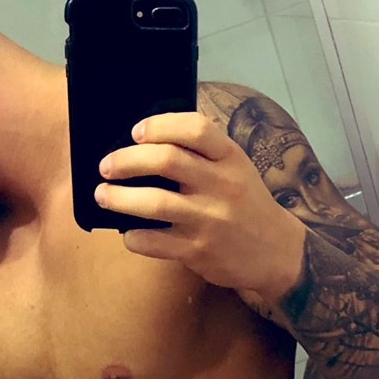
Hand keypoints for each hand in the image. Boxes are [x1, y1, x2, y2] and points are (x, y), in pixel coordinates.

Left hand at [95, 112, 306, 302]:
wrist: (276, 251)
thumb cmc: (245, 204)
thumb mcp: (236, 168)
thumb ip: (203, 154)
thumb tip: (146, 143)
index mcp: (230, 158)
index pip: (195, 129)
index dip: (160, 126)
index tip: (136, 132)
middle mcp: (221, 185)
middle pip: (166, 160)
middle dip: (127, 160)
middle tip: (106, 165)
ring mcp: (209, 220)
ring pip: (155, 203)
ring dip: (120, 198)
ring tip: (102, 195)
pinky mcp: (199, 252)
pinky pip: (155, 243)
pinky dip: (134, 237)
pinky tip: (129, 234)